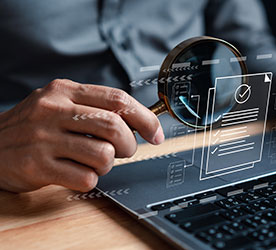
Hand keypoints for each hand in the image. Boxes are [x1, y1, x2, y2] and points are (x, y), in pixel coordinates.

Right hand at [0, 79, 163, 192]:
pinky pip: (85, 177)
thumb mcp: (60, 104)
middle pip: (114, 126)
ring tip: (94, 161)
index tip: (156, 133)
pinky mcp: (38, 165)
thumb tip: (136, 124)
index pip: (118, 100)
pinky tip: (77, 173)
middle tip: (125, 150)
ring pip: (103, 154)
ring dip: (108, 164)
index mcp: (65, 91)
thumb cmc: (34, 126)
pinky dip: (90, 179)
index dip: (145, 118)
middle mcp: (54, 110)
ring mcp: (44, 138)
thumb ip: (94, 109)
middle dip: (129, 144)